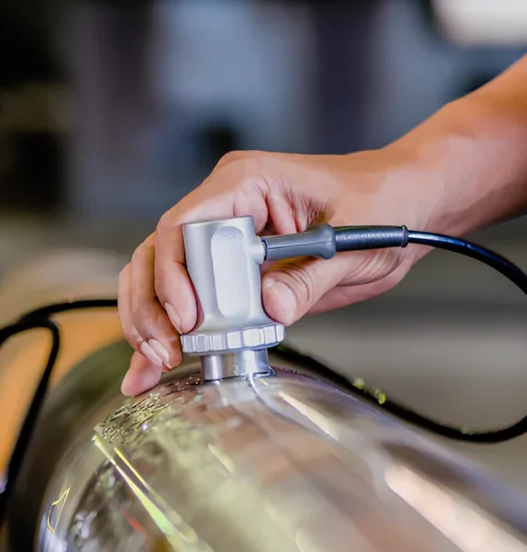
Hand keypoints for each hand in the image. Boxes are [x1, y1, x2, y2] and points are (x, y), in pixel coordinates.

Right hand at [118, 147, 431, 395]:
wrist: (406, 205)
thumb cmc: (386, 203)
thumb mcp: (356, 242)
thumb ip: (310, 276)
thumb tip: (269, 307)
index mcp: (245, 182)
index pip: (183, 224)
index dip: (175, 274)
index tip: (188, 319)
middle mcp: (221, 206)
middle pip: (155, 254)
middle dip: (150, 306)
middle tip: (164, 352)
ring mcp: (218, 238)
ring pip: (153, 276)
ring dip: (147, 321)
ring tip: (152, 364)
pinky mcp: (226, 270)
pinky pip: (182, 298)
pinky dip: (164, 332)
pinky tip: (147, 369)